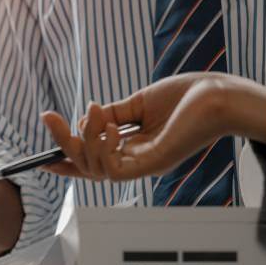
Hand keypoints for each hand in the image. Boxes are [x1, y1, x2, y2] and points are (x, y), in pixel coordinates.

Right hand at [41, 73, 265, 180]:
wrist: (221, 95)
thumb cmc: (189, 96)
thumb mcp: (140, 102)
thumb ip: (112, 113)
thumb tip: (84, 119)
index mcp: (135, 149)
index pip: (94, 162)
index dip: (68, 160)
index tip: (45, 158)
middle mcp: (137, 161)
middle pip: (88, 166)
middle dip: (64, 143)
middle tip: (49, 117)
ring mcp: (145, 166)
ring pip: (96, 169)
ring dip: (83, 141)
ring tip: (91, 113)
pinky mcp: (152, 165)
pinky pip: (112, 169)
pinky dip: (101, 147)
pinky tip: (106, 124)